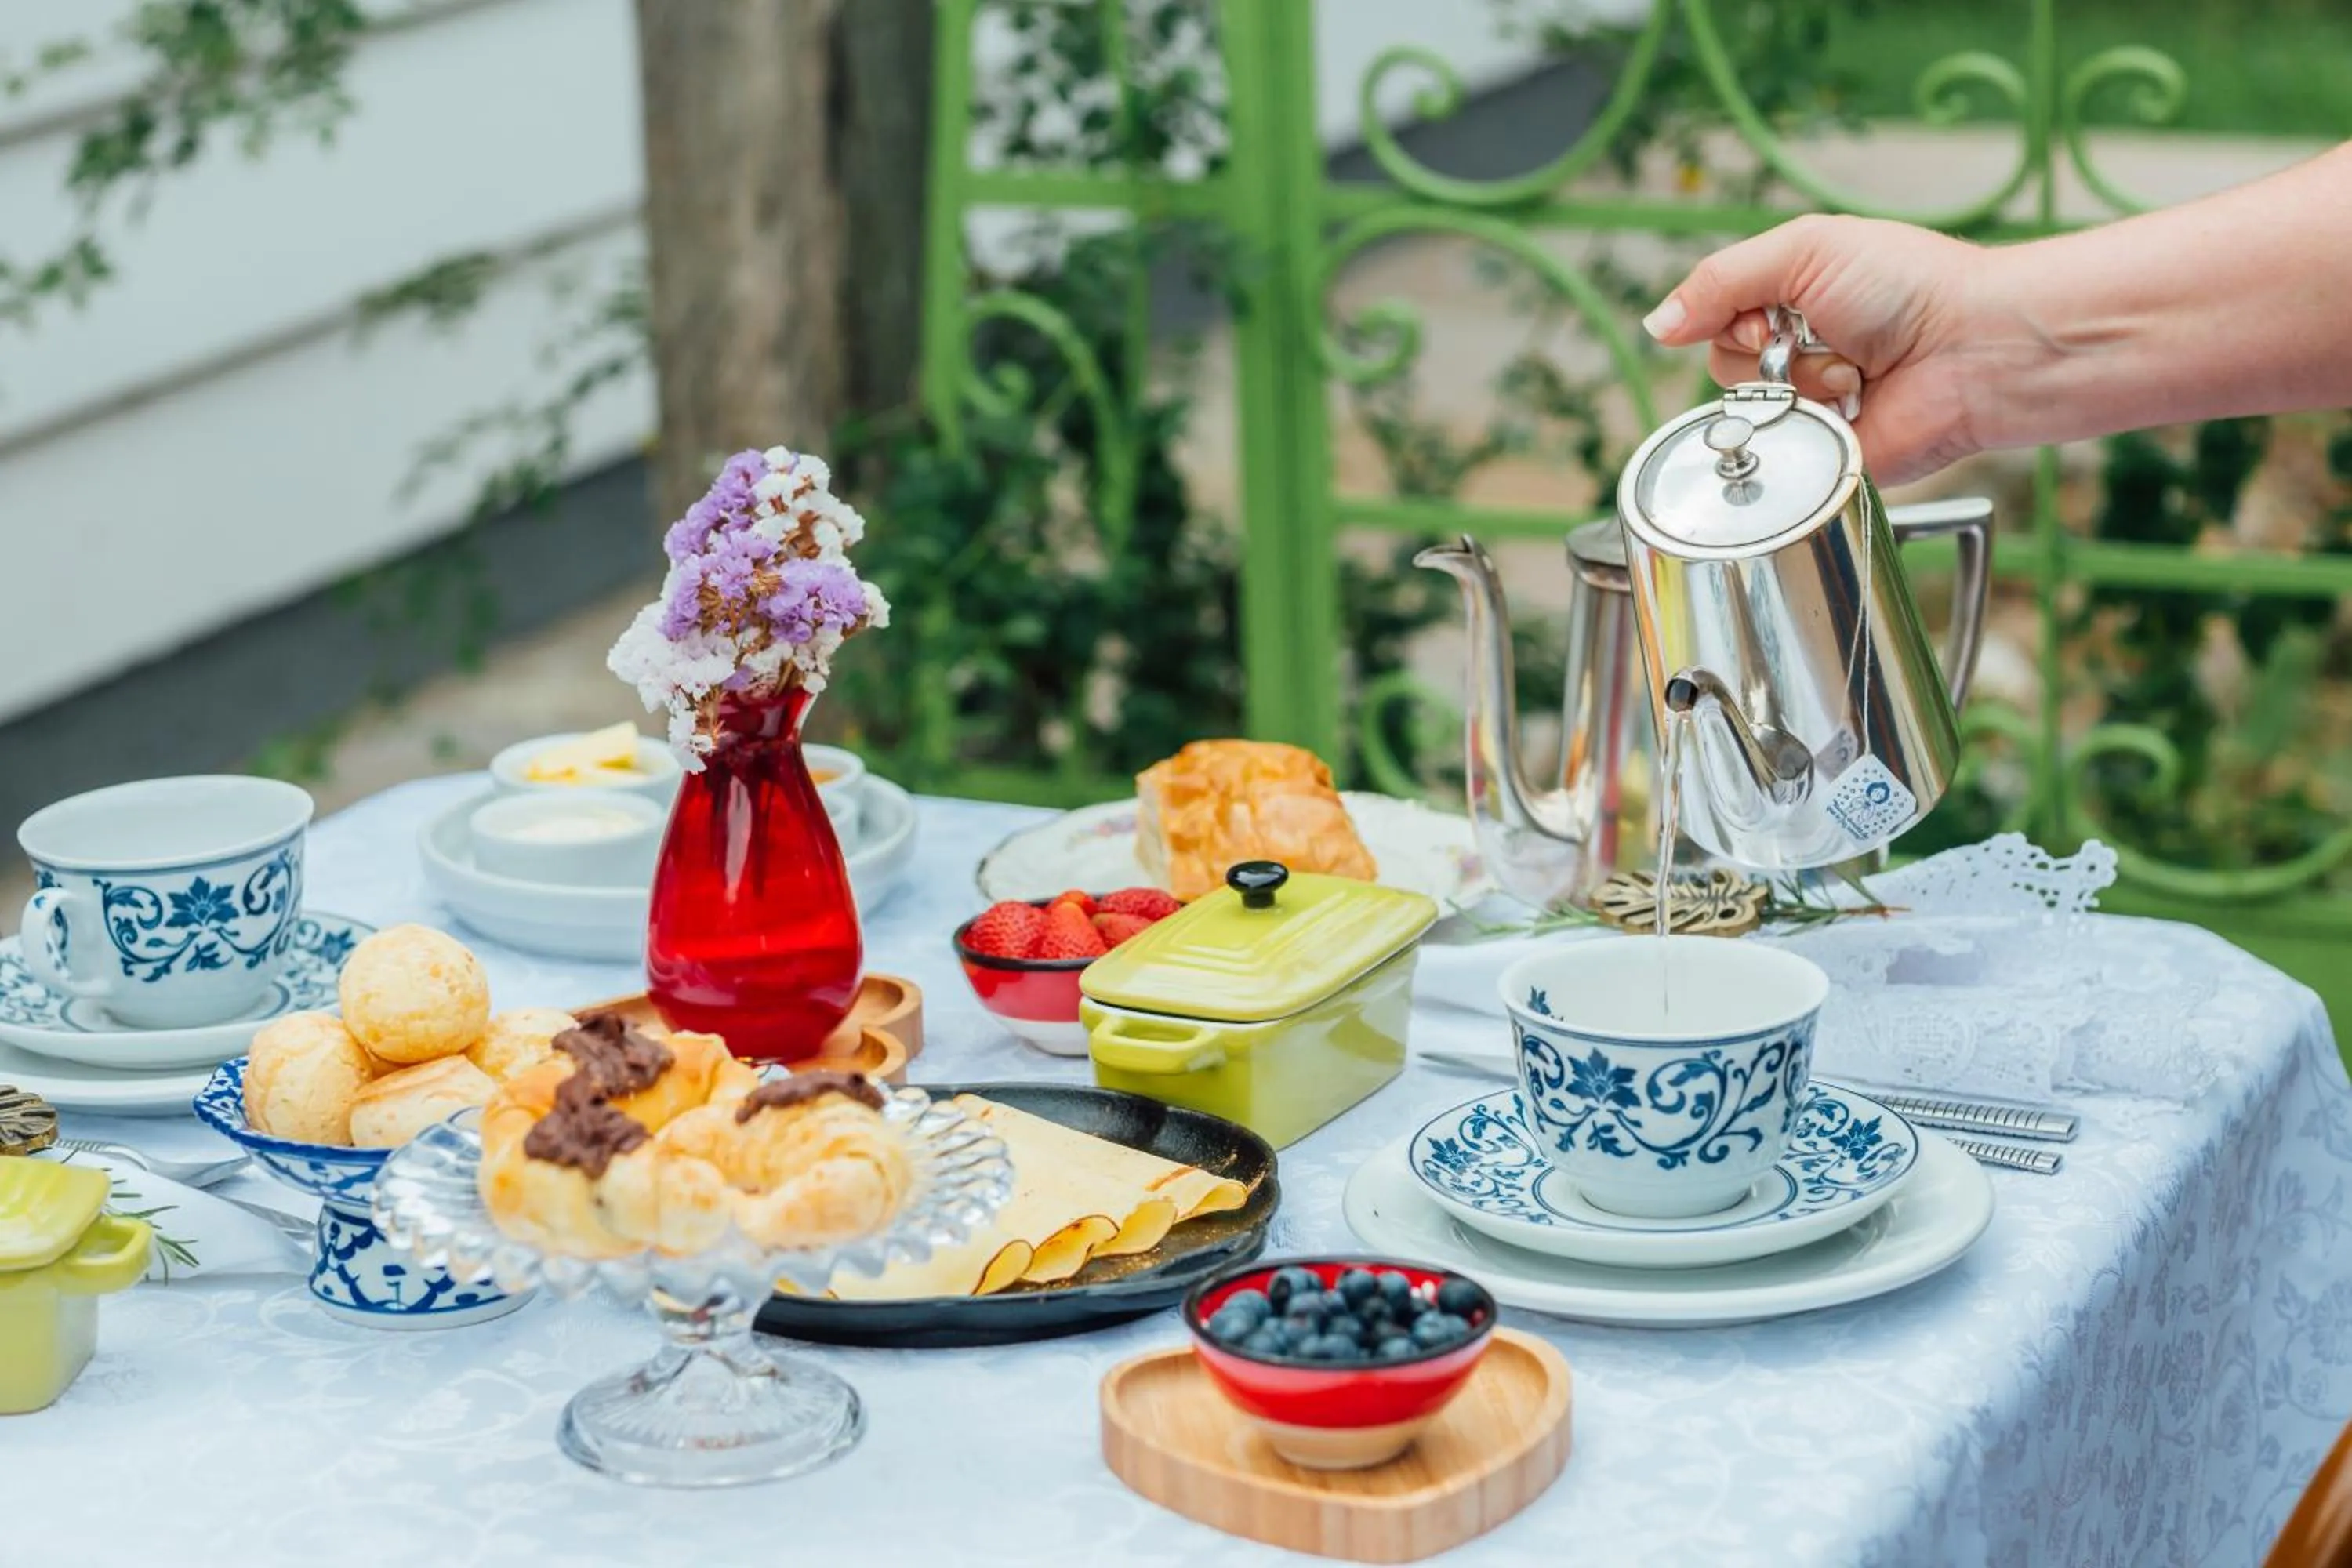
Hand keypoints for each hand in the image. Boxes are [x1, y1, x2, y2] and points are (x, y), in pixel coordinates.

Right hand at [1642, 215, 2029, 485]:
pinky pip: (1781, 454)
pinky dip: (1809, 429)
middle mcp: (1797, 354)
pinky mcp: (1826, 454)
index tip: (1773, 314)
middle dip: (1766, 354)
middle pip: (1722, 367)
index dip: (1733, 318)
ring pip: (1750, 413)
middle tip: (1824, 338)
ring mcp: (1812, 407)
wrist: (1971, 349)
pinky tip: (1851, 407)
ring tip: (1852, 375)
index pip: (1715, 318)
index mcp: (1791, 299)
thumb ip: (1720, 280)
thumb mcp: (1805, 250)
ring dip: (1797, 389)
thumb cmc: (1908, 286)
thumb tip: (1656, 325)